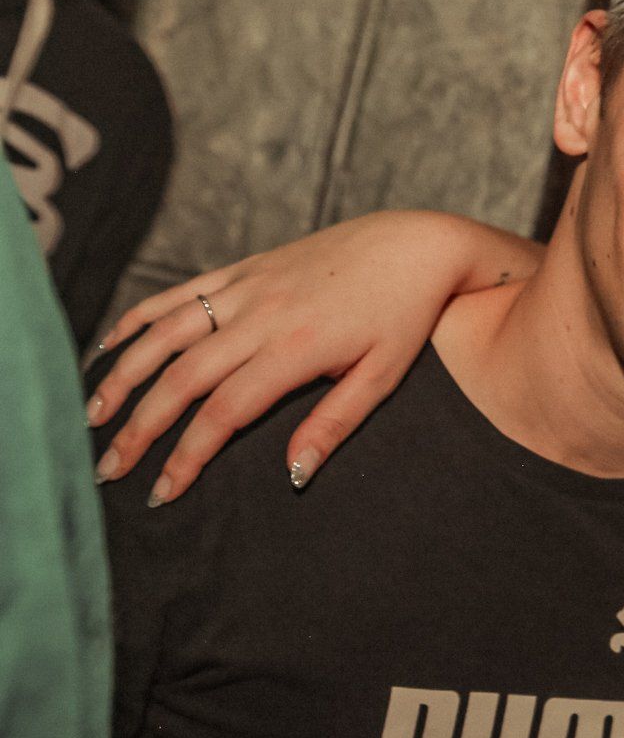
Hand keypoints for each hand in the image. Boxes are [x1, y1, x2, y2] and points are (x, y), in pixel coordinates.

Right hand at [89, 211, 539, 501]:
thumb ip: (333, 425)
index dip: (187, 455)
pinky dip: (138, 319)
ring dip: (124, 376)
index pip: (223, 412)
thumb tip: (294, 476)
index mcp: (295, 348)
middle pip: (181, 378)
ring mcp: (247, 285)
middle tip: (108, 469)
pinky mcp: (244, 267)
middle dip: (139, 428)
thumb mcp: (383, 376)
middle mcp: (260, 314)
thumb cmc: (405, 315)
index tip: (163, 491)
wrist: (415, 245)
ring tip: (93, 417)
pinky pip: (178, 292)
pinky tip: (109, 347)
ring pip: (165, 333)